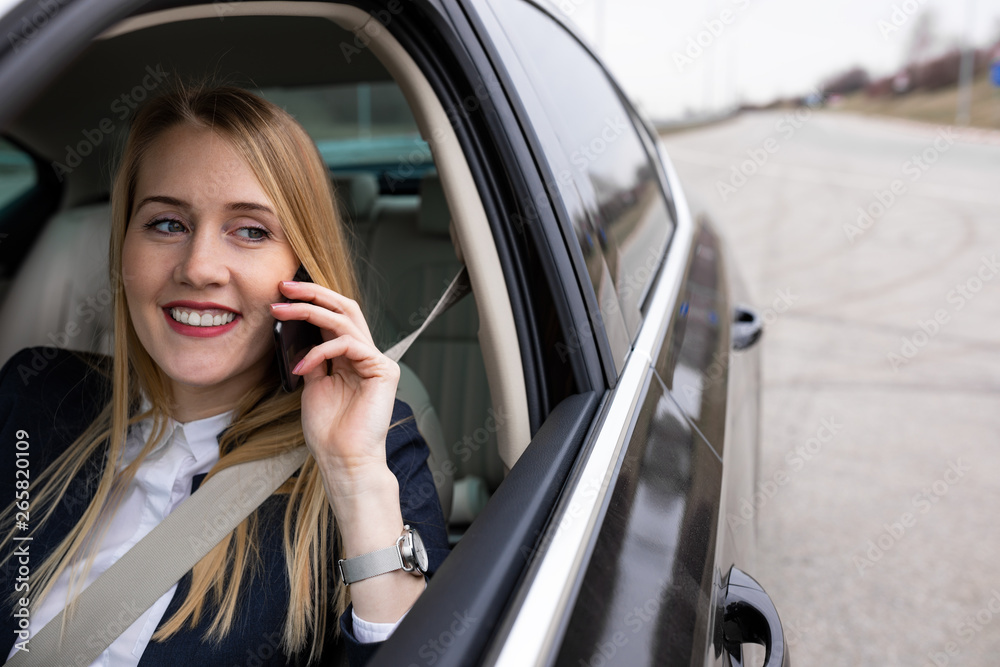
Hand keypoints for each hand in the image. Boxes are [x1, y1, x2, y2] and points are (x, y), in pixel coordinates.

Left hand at [270, 280, 399, 490]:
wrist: (342, 459)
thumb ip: (313, 359)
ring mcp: (377, 361)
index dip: (310, 301)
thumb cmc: (329, 431)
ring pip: (345, 320)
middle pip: (345, 308)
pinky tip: (302, 366)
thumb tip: (298, 334)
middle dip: (313, 293)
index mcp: (351, 358)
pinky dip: (320, 351)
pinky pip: (348, 345)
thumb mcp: (313, 385)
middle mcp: (366, 355)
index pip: (334, 318)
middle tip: (284, 287)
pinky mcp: (383, 370)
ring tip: (280, 312)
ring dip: (309, 311)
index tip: (281, 294)